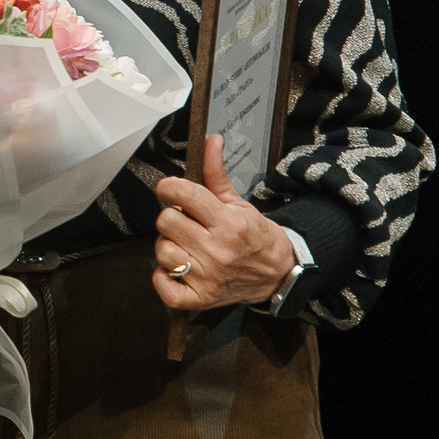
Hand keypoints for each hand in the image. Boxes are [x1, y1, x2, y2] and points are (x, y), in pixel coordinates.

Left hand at [151, 134, 295, 312]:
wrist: (277, 273)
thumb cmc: (255, 236)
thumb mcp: (238, 203)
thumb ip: (217, 173)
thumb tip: (211, 140)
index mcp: (228, 223)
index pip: (184, 195)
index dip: (169, 187)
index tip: (169, 189)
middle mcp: (218, 250)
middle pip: (166, 221)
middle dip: (172, 217)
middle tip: (186, 222)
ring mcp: (208, 276)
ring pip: (161, 250)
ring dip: (169, 245)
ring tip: (186, 245)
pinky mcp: (200, 298)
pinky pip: (163, 285)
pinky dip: (164, 277)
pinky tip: (178, 268)